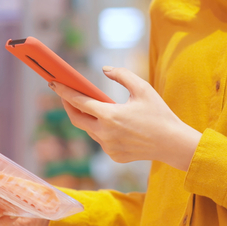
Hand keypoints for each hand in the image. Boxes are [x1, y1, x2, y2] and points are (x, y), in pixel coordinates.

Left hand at [49, 66, 201, 170]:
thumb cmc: (159, 114)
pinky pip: (102, 141)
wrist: (172, 143)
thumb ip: (122, 75)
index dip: (64, 91)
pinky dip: (102, 130)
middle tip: (64, 94)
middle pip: (77, 119)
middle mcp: (105, 133)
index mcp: (110, 115)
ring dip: (88, 118)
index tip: (54, 83)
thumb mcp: (143, 88)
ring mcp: (108, 147)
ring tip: (88, 106)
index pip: (79, 102)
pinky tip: (109, 123)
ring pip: (90, 130)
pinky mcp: (114, 156)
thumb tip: (105, 69)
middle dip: (68, 105)